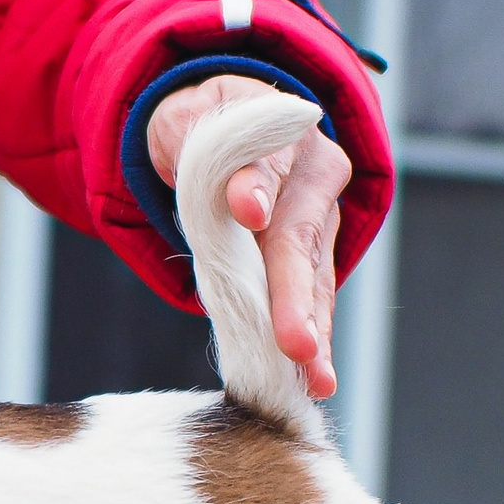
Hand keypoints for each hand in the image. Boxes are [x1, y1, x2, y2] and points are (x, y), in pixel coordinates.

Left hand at [145, 75, 349, 398]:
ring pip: (314, 279)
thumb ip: (196, 147)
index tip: (247, 211)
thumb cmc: (201, 130)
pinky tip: (314, 379)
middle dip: (293, 293)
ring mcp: (320, 218)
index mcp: (280, 132)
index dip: (255, 188)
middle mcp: (313, 175)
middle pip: (297, 238)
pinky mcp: (315, 256)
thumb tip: (239, 197)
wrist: (229, 129)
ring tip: (313, 375)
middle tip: (294, 341)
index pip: (264, 162)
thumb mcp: (183, 124)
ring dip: (312, 331)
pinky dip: (312, 340)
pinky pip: (312, 300)